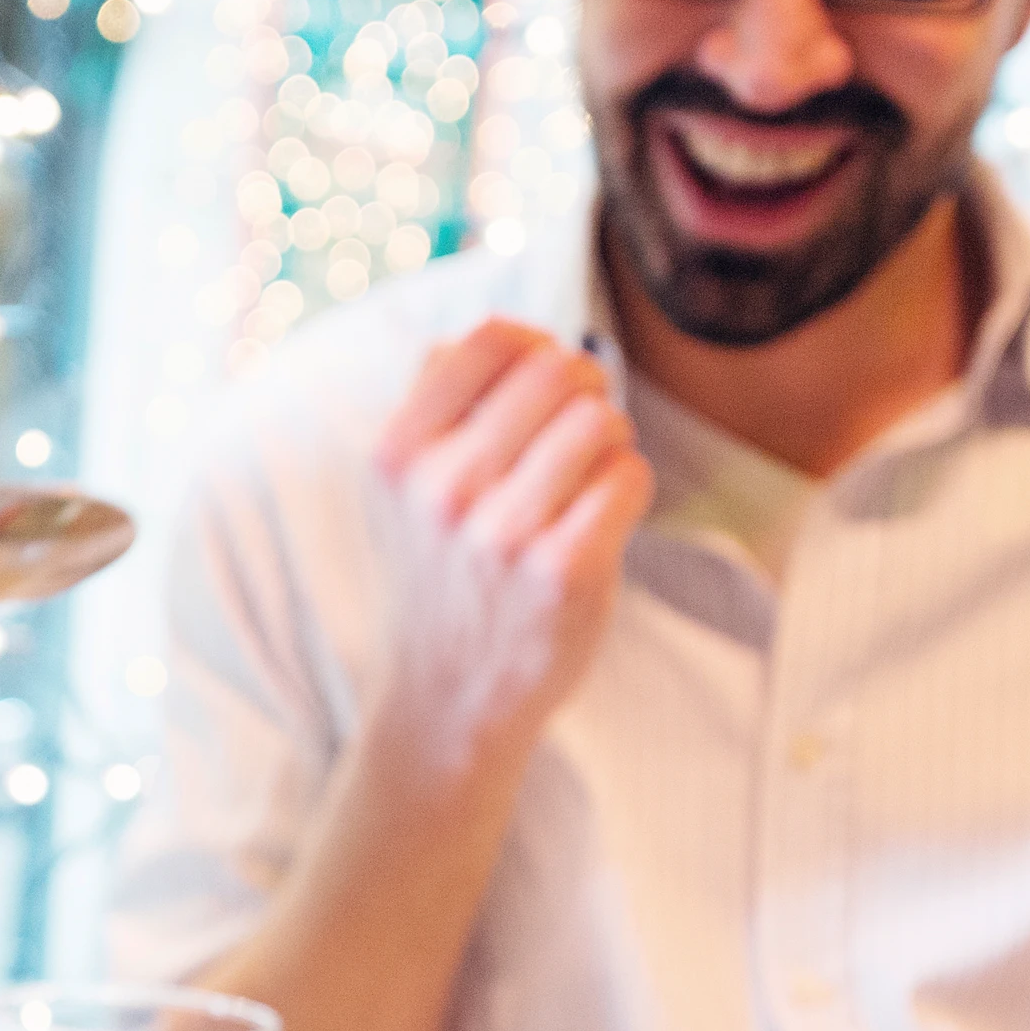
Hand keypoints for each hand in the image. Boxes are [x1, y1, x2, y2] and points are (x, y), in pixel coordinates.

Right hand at [363, 318, 653, 766]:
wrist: (446, 697)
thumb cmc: (444, 573)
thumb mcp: (408, 485)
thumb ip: (440, 401)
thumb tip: (514, 333)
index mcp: (400, 452)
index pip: (489, 339)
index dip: (535, 348)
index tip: (541, 387)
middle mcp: (443, 488)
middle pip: (558, 370)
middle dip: (586, 391)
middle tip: (581, 431)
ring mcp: (503, 534)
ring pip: (601, 420)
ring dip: (610, 442)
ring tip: (588, 480)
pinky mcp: (563, 573)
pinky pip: (629, 476)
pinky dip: (628, 488)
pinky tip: (601, 519)